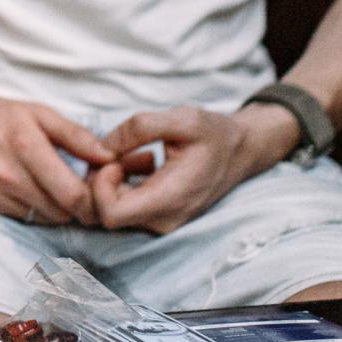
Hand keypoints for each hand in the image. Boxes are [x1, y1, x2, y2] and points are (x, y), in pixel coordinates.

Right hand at [0, 83, 114, 226]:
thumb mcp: (38, 113)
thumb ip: (76, 136)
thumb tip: (110, 158)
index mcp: (25, 147)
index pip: (73, 195)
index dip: (96, 199)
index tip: (102, 188)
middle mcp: (9, 176)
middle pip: (64, 212)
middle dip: (82, 205)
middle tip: (89, 190)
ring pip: (48, 219)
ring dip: (62, 209)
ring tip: (64, 189)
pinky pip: (28, 218)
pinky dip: (41, 210)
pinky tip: (40, 192)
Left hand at [88, 104, 297, 233]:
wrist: (242, 152)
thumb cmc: (214, 134)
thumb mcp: (182, 118)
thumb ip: (139, 128)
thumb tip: (103, 146)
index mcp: (168, 200)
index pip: (110, 214)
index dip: (100, 185)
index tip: (113, 158)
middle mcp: (163, 221)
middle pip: (106, 212)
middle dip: (103, 179)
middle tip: (120, 149)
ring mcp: (161, 223)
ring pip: (114, 209)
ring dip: (115, 179)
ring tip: (137, 153)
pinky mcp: (160, 217)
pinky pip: (126, 206)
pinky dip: (125, 183)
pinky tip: (142, 161)